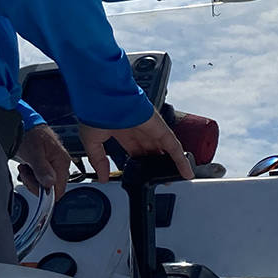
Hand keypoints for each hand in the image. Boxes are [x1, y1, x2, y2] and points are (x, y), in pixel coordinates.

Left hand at [15, 123, 70, 198]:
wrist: (24, 124)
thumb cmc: (30, 133)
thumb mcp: (33, 152)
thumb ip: (42, 168)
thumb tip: (50, 183)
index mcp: (62, 161)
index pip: (60, 189)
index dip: (46, 193)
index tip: (34, 185)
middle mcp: (60, 165)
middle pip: (51, 188)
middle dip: (35, 184)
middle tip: (26, 172)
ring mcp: (53, 165)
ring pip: (44, 185)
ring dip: (31, 179)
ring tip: (26, 168)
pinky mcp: (46, 166)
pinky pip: (39, 179)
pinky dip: (30, 176)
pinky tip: (26, 167)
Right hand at [78, 109, 194, 182]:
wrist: (103, 98)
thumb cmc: (94, 113)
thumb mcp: (92, 142)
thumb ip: (99, 161)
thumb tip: (103, 177)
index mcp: (121, 131)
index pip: (134, 151)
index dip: (138, 164)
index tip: (141, 175)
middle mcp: (137, 129)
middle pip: (151, 151)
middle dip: (156, 165)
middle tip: (161, 179)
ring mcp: (150, 129)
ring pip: (165, 149)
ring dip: (171, 164)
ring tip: (176, 178)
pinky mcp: (160, 128)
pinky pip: (174, 146)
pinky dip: (181, 160)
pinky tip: (185, 172)